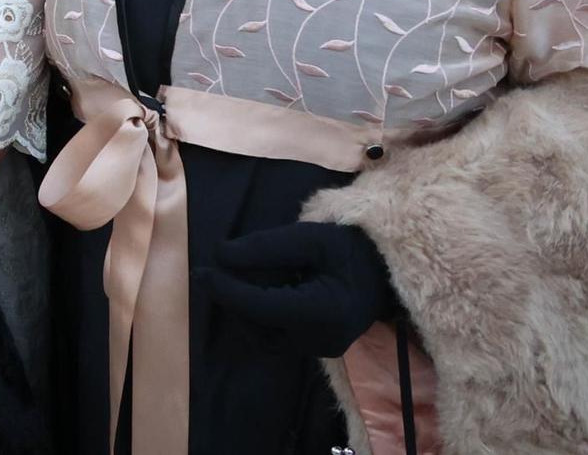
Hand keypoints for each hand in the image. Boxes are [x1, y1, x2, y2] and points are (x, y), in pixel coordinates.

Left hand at [194, 221, 397, 357]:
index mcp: (325, 312)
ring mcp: (321, 350)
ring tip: (241, 278)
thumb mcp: (311, 237)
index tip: (200, 271)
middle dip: (233, 299)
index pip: (261, 308)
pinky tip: (261, 290)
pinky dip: (260, 317)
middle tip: (216, 270)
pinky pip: (276, 338)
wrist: (387, 273)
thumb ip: (266, 246)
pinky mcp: (317, 350)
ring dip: (244, 309)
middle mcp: (322, 340)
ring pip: (263, 337)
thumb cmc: (351, 249)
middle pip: (258, 326)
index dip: (226, 290)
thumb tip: (220, 254)